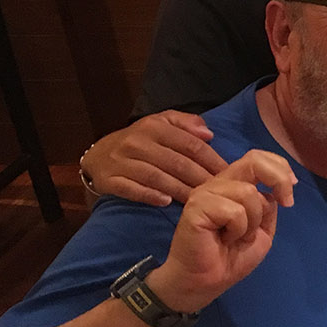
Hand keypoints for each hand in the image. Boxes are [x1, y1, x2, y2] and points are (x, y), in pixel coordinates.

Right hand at [82, 111, 227, 205]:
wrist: (97, 155)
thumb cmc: (140, 140)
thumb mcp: (161, 124)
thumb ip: (186, 123)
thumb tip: (209, 134)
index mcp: (154, 127)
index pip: (190, 144)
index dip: (212, 160)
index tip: (228, 175)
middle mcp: (136, 142)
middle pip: (177, 163)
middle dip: (201, 179)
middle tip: (220, 193)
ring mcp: (120, 162)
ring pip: (157, 177)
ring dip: (181, 190)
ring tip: (199, 201)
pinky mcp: (109, 180)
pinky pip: (132, 189)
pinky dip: (150, 195)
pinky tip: (166, 202)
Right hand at [152, 151, 295, 311]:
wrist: (207, 281)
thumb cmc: (231, 257)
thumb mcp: (262, 228)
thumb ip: (268, 205)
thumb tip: (275, 190)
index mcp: (233, 184)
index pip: (257, 157)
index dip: (280, 168)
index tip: (291, 189)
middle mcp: (218, 183)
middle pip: (254, 161)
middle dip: (278, 180)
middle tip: (286, 203)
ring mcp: (205, 193)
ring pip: (248, 193)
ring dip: (253, 221)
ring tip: (237, 236)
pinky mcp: (196, 207)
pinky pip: (234, 211)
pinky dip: (238, 229)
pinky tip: (224, 239)